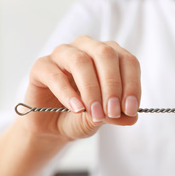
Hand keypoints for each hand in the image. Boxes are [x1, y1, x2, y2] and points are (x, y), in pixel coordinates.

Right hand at [19, 35, 140, 141]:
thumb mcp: (105, 118)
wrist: (54, 127)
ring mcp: (63, 54)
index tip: (131, 109)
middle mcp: (88, 48)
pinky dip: (68, 94)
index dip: (132, 84)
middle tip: (113, 111)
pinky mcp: (42, 66)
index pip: (128, 61)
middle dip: (112, 85)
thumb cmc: (83, 116)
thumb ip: (118, 115)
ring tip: (95, 113)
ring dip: (91, 90)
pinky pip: (55, 75)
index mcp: (110, 56)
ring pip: (80, 61)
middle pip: (105, 54)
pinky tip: (77, 109)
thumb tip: (132, 116)